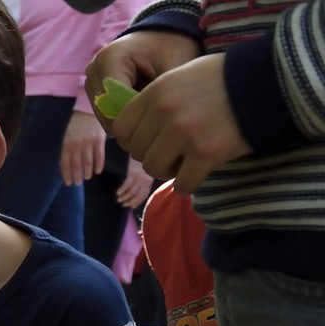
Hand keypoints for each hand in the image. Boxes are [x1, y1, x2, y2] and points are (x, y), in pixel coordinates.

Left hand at [61, 111, 106, 184]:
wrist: (89, 110)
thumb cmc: (77, 125)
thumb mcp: (67, 136)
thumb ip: (67, 149)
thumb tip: (64, 165)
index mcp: (67, 144)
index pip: (65, 163)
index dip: (66, 174)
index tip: (68, 183)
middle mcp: (77, 145)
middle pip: (76, 165)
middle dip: (76, 176)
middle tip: (77, 183)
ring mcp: (88, 143)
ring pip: (87, 162)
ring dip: (87, 172)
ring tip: (87, 178)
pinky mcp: (99, 140)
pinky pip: (99, 156)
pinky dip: (98, 165)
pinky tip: (98, 171)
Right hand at [85, 30, 200, 134]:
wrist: (166, 35)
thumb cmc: (173, 47)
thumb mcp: (174, 70)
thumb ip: (160, 96)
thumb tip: (149, 127)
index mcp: (110, 58)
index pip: (114, 103)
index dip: (137, 119)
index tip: (161, 123)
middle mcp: (93, 69)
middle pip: (106, 113)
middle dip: (133, 122)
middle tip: (160, 120)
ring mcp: (91, 79)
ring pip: (105, 117)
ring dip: (129, 120)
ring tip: (153, 110)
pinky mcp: (94, 89)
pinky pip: (106, 114)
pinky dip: (125, 116)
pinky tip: (143, 108)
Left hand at [112, 54, 250, 192]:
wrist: (270, 80)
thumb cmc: (226, 78)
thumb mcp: (183, 75)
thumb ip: (156, 98)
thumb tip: (132, 126)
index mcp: (156, 92)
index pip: (120, 129)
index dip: (133, 140)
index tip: (149, 142)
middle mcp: (165, 112)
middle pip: (137, 152)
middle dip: (153, 155)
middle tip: (174, 151)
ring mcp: (184, 133)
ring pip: (154, 169)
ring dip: (169, 170)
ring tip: (187, 160)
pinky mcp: (206, 153)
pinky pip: (182, 184)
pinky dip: (189, 183)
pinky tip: (200, 173)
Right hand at [116, 158, 155, 208]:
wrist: (139, 150)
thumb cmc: (140, 162)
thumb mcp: (145, 172)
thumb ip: (142, 182)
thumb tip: (135, 193)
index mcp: (149, 181)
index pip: (144, 195)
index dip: (137, 202)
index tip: (130, 207)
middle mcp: (145, 180)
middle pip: (137, 195)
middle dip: (129, 201)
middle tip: (122, 203)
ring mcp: (139, 177)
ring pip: (131, 191)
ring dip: (124, 197)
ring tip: (118, 199)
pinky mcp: (132, 173)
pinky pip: (126, 185)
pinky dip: (121, 190)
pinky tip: (117, 192)